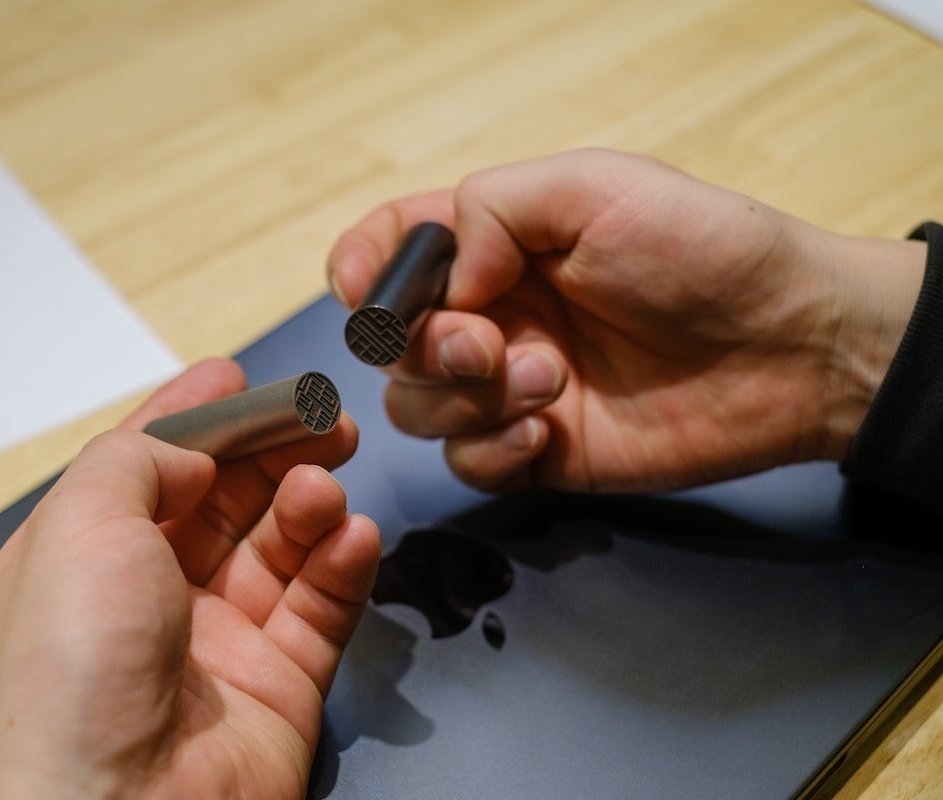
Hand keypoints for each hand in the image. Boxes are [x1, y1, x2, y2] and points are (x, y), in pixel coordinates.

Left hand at [0, 357, 380, 799]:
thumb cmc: (74, 675)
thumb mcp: (79, 524)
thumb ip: (138, 457)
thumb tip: (195, 449)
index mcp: (76, 564)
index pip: (143, 469)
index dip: (192, 417)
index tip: (238, 375)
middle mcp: (143, 602)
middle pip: (222, 500)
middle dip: (270, 448)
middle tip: (320, 415)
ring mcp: (214, 646)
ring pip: (278, 547)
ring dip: (308, 502)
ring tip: (326, 482)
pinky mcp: (278, 687)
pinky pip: (320, 608)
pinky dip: (342, 564)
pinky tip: (353, 536)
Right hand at [328, 148, 924, 492]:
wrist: (788, 349)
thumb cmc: (702, 251)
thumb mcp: (593, 187)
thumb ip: (491, 209)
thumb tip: (443, 281)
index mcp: (494, 244)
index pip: (388, 250)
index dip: (360, 270)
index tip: (366, 294)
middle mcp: (491, 314)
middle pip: (391, 343)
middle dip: (425, 347)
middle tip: (491, 345)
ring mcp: (509, 386)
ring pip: (417, 406)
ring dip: (465, 398)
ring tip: (550, 382)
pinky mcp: (536, 450)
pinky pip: (465, 463)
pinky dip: (490, 450)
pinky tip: (546, 432)